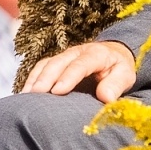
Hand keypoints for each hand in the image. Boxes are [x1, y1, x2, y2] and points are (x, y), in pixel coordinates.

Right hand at [21, 40, 135, 102]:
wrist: (113, 54)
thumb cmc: (118, 69)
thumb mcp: (125, 75)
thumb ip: (116, 85)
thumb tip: (106, 97)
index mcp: (96, 54)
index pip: (80, 64)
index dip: (68, 77)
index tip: (57, 91)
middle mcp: (77, 52)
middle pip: (58, 62)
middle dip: (45, 77)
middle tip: (35, 94)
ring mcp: (64, 56)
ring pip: (46, 64)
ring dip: (35, 79)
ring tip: (26, 95)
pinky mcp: (56, 61)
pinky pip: (41, 67)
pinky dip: (32, 79)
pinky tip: (25, 93)